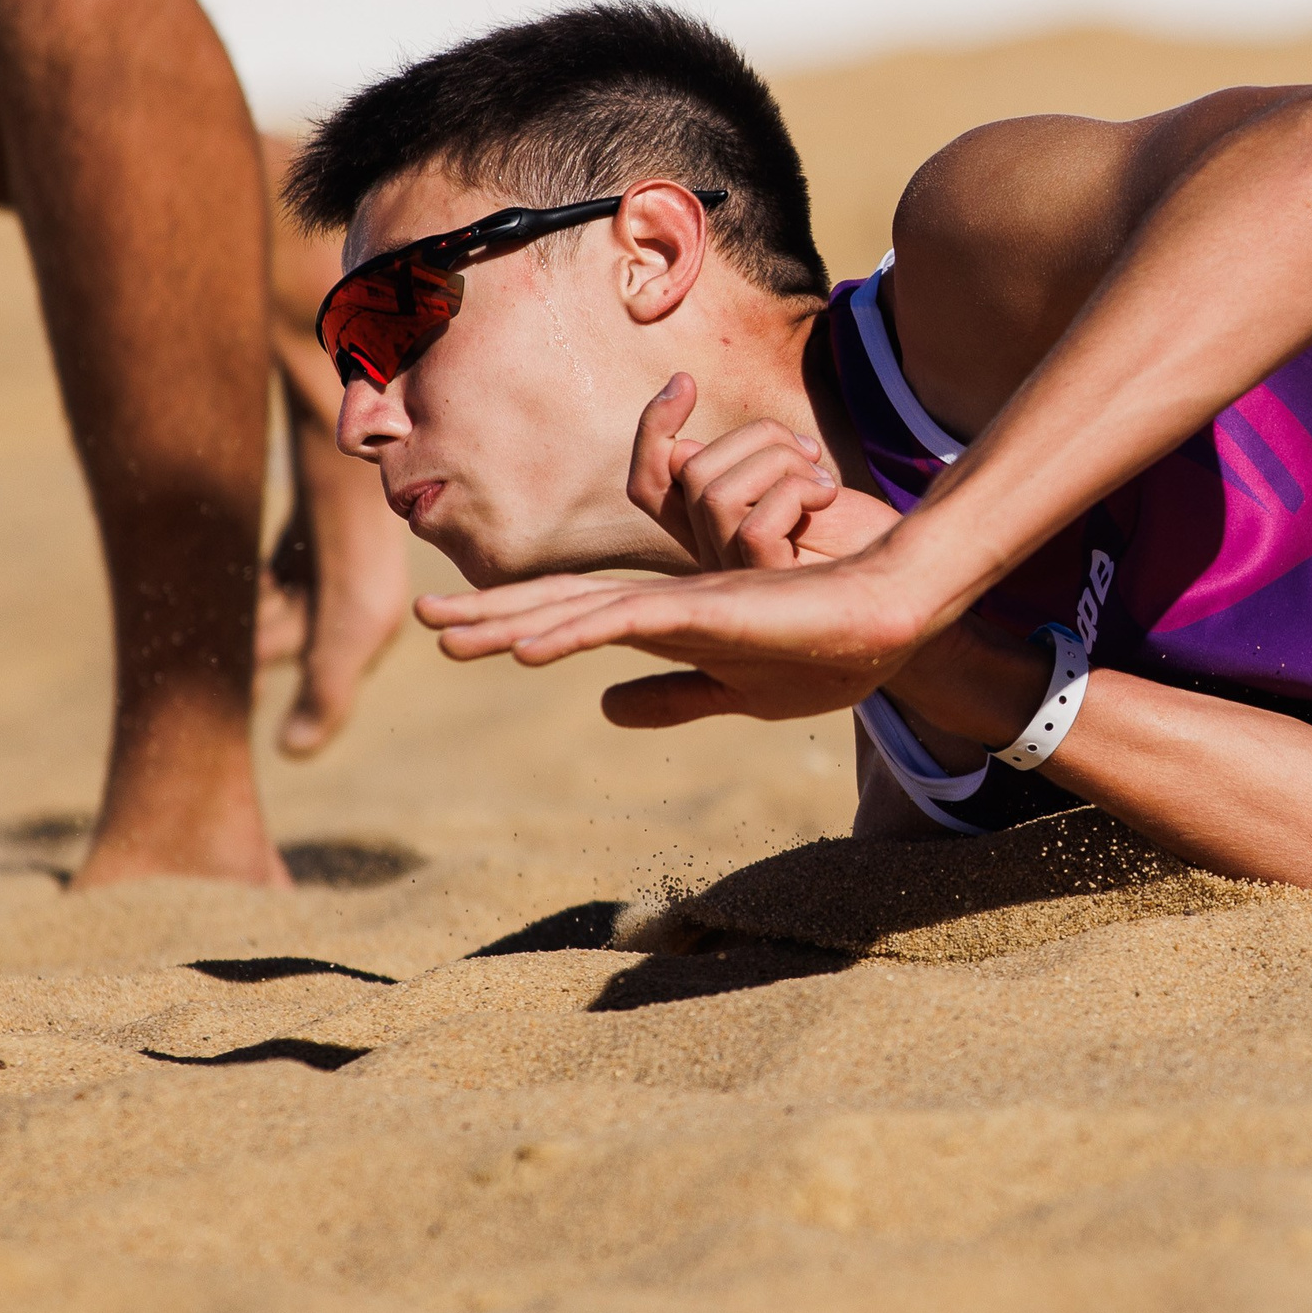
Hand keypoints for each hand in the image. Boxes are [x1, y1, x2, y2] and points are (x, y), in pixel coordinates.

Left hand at [417, 554, 931, 726]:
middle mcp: (661, 603)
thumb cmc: (822, 649)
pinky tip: (527, 650)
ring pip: (578, 608)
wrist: (888, 618)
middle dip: (489, 614)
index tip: (453, 636)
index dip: (512, 623)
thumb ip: (670, 695)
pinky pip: (627, 622)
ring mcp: (681, 602)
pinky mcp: (707, 609)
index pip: (572, 618)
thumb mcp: (732, 688)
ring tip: (447, 631)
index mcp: (664, 622)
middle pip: (558, 604)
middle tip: (423, 617)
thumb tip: (602, 709)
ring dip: (510, 620)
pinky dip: (573, 633)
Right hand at [627, 373, 902, 569]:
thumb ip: (742, 471)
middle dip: (754, 435)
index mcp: (710, 531)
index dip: (652, 429)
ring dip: (779, 461)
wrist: (913, 583)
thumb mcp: (794, 488)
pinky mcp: (771, 588)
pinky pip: (755, 526)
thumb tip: (685, 447)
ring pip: (714, 492)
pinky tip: (828, 497)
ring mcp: (738, 576)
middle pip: (687, 471)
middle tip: (806, 450)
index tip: (685, 381)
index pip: (648, 485)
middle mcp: (712, 556)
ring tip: (820, 478)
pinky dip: (795, 493)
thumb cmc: (857, 537)